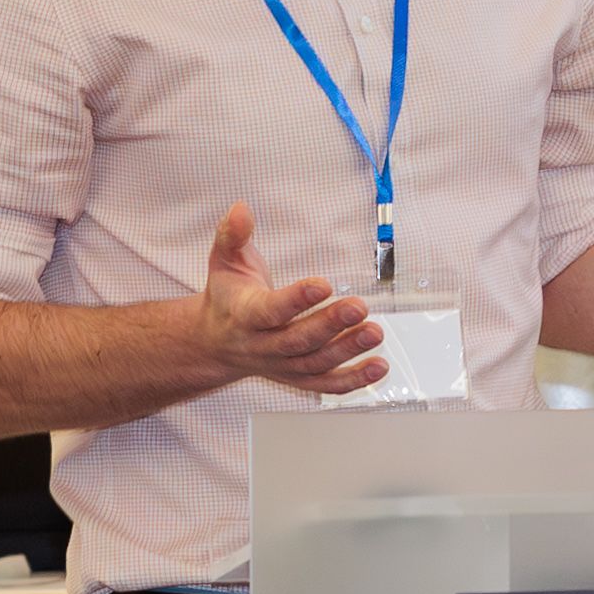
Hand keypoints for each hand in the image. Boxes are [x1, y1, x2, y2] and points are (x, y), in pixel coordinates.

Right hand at [197, 200, 385, 396]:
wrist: (215, 342)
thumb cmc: (228, 297)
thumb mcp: (224, 261)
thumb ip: (233, 234)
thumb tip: (241, 209)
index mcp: (244, 315)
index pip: (270, 311)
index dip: (296, 300)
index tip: (323, 285)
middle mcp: (262, 345)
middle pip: (298, 340)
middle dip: (330, 325)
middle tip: (359, 307)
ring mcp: (281, 365)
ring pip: (315, 363)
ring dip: (347, 350)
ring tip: (374, 332)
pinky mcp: (297, 377)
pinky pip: (325, 384)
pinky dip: (354, 379)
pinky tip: (378, 366)